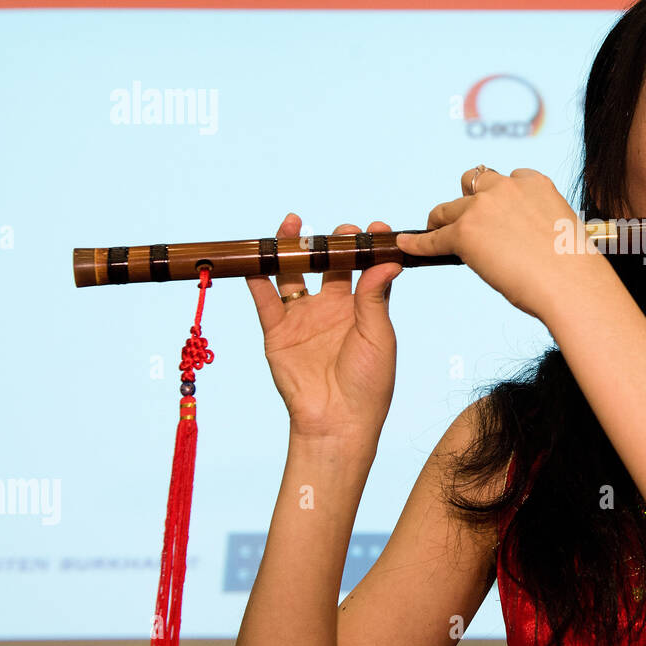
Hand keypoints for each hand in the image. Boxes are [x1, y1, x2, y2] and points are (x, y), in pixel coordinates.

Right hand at [245, 214, 402, 441]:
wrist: (337, 421)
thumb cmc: (368, 382)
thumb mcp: (378, 335)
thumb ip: (376, 296)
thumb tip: (388, 260)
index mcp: (361, 308)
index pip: (364, 268)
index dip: (368, 246)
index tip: (375, 228)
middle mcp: (331, 308)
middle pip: (327, 265)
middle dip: (330, 242)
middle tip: (338, 229)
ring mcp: (303, 318)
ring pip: (293, 275)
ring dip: (291, 249)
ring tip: (293, 224)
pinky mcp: (278, 332)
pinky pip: (265, 301)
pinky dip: (258, 280)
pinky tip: (257, 259)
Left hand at [394, 168, 605, 323]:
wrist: (571, 284)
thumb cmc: (574, 268)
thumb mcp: (561, 230)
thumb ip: (539, 223)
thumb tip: (525, 240)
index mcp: (535, 183)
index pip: (508, 178)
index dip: (497, 196)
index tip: (495, 210)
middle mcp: (507, 186)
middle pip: (473, 182)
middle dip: (468, 200)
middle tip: (464, 220)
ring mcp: (483, 208)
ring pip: (448, 207)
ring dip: (442, 219)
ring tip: (435, 232)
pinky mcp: (464, 233)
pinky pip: (433, 238)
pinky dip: (418, 242)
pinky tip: (406, 245)